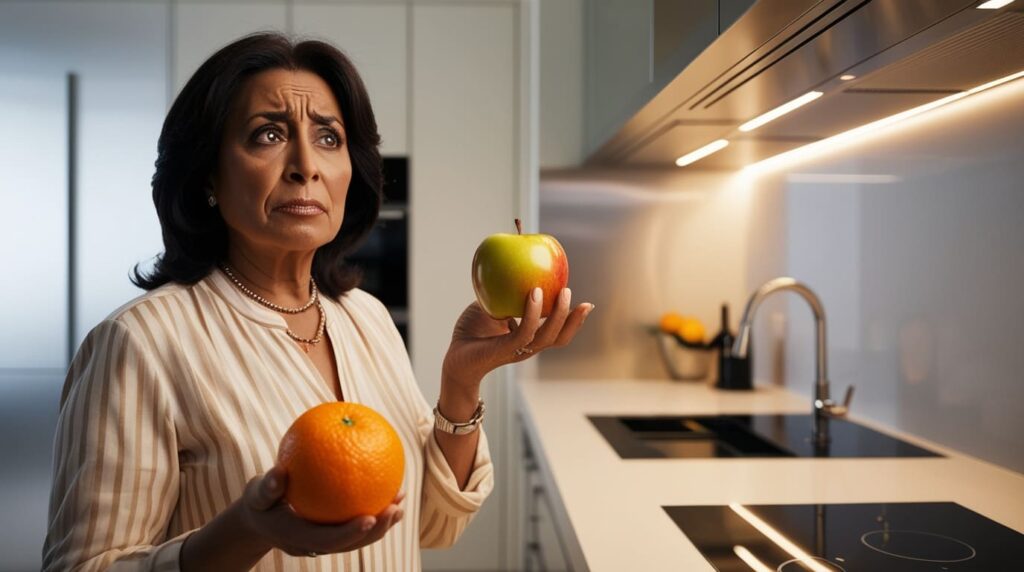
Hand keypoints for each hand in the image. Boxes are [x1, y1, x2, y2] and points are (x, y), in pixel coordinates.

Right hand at [237, 466, 404, 557]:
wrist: (258, 522)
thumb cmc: (259, 503)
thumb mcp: (256, 494)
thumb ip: (268, 486)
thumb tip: (279, 471)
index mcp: (297, 538)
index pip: (327, 540)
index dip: (350, 533)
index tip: (370, 517)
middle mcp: (314, 545)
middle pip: (350, 545)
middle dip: (375, 531)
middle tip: (396, 509)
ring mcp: (324, 543)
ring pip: (357, 540)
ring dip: (381, 525)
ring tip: (400, 503)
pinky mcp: (331, 534)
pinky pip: (355, 527)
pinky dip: (373, 513)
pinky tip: (388, 492)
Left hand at [442, 287, 593, 385]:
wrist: (453, 358)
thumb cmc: (470, 333)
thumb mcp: (490, 307)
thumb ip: (504, 293)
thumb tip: (516, 268)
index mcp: (528, 339)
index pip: (557, 333)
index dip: (573, 321)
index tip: (586, 303)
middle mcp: (527, 347)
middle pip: (559, 338)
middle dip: (574, 319)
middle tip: (578, 296)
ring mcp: (517, 350)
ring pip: (547, 336)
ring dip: (559, 315)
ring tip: (563, 292)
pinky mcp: (504, 349)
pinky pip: (524, 330)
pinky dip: (533, 312)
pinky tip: (535, 293)